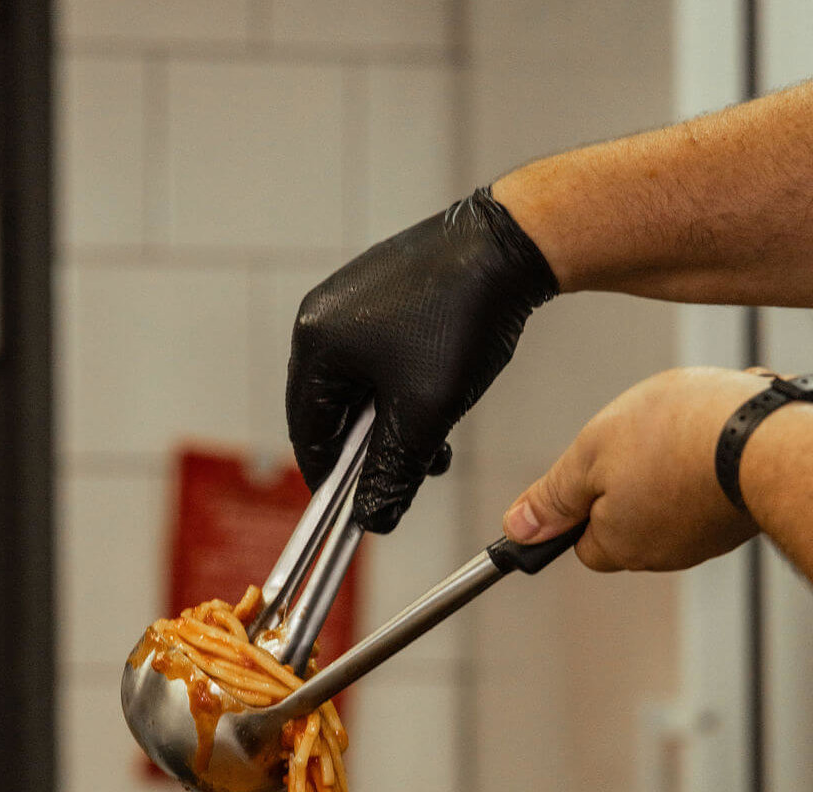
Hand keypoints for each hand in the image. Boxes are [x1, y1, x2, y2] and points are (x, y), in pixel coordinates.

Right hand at [287, 188, 557, 532]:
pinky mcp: (379, 293)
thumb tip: (373, 519)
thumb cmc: (461, 319)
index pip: (308, 432)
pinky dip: (402, 389)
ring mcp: (349, 301)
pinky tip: (437, 396)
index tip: (356, 506)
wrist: (511, 244)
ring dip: (392, 422)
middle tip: (411, 471)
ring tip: (435, 438)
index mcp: (315, 344)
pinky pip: (377, 358)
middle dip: (372, 449)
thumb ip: (393, 471)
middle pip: (333, 411)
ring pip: (360, 388)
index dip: (331, 478)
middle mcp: (321, 318)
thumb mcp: (424, 411)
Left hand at [502, 367, 767, 571]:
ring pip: (666, 500)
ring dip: (666, 466)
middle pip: (624, 519)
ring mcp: (707, 537)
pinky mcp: (738, 516)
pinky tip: (710, 435)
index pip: (581, 541)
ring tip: (678, 432)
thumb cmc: (682, 436)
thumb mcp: (590, 455)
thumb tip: (517, 528)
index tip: (587, 474)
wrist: (770, 431)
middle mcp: (665, 552)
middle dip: (624, 480)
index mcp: (620, 544)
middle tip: (636, 442)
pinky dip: (703, 462)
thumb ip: (552, 496)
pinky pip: (705, 488)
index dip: (578, 504)